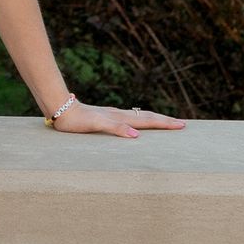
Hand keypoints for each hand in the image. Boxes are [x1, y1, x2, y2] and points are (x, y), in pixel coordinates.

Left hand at [47, 100, 185, 138]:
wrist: (61, 108)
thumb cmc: (76, 120)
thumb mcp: (96, 125)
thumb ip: (115, 128)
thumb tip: (136, 136)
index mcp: (121, 118)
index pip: (148, 121)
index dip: (165, 124)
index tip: (182, 125)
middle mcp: (119, 115)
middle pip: (147, 117)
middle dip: (165, 121)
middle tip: (182, 124)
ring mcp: (113, 114)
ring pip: (139, 117)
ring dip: (154, 120)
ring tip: (165, 123)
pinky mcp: (106, 116)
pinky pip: (129, 119)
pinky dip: (139, 122)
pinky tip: (136, 125)